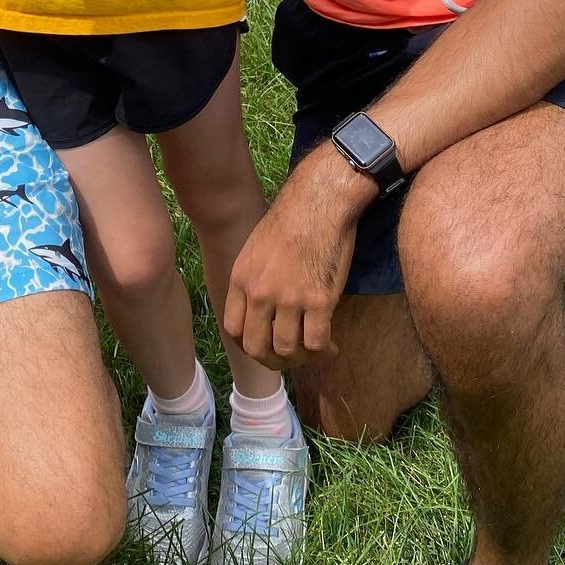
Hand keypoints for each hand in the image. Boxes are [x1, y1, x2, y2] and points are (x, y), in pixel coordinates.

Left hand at [223, 147, 374, 367]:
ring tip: (314, 351)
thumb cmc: (291, 220)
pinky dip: (325, 351)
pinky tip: (332, 346)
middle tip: (291, 357)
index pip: (233, 330)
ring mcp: (289, 298)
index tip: (265, 345)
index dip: (248, 345)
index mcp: (242, 279)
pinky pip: (317, 343)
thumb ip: (253, 280)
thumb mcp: (256, 249)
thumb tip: (259, 309)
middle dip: (273, 361)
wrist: (319, 203)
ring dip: (301, 358)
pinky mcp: (319, 300)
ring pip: (287, 351)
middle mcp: (260, 293)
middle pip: (256, 348)